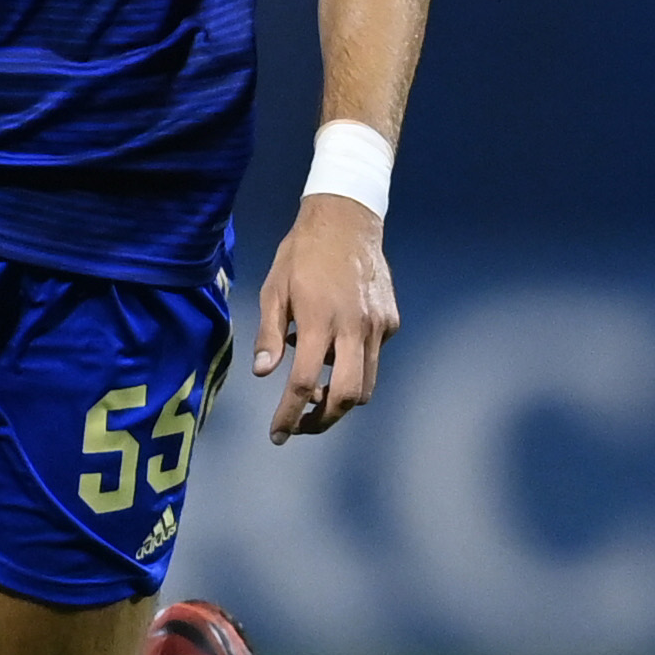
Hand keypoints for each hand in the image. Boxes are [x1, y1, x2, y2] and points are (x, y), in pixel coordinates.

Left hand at [252, 194, 399, 440]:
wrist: (347, 219)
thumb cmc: (301, 253)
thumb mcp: (273, 289)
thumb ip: (269, 334)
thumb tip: (263, 374)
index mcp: (318, 320)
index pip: (302, 383)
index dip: (288, 416)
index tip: (277, 435)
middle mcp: (353, 327)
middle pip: (345, 397)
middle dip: (322, 421)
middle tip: (301, 425)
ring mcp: (377, 326)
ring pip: (366, 383)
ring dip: (339, 398)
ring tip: (314, 390)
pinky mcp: (391, 322)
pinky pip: (373, 357)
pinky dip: (354, 366)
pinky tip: (335, 349)